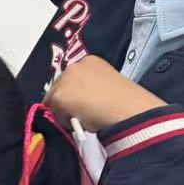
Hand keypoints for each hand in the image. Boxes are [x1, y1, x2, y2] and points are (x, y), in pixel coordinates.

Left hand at [45, 55, 163, 131]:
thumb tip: (86, 99)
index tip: (85, 101)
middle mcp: (75, 66)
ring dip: (65, 110)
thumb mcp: (110, 85)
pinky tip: (81, 122)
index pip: (73, 77)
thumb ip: (94, 87)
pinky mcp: (58, 96)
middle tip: (80, 112)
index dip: (76, 91)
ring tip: (82, 119)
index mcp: (91, 61)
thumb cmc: (127, 101)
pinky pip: (55, 112)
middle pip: (61, 85)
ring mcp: (64, 80)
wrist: (128, 111)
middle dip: (68, 99)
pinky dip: (65, 120)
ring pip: (56, 99)